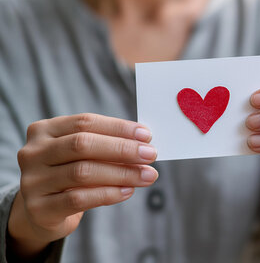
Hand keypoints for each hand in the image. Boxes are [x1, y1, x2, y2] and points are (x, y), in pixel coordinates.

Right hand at [9, 114, 157, 258]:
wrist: (40, 213)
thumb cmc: (69, 175)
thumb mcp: (80, 155)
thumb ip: (105, 145)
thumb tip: (143, 143)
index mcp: (44, 130)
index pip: (85, 122)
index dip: (118, 128)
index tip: (146, 135)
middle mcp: (33, 153)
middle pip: (82, 144)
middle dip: (122, 149)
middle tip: (151, 155)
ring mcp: (32, 181)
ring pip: (83, 172)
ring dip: (122, 173)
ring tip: (147, 176)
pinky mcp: (39, 208)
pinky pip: (79, 199)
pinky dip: (108, 194)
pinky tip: (127, 191)